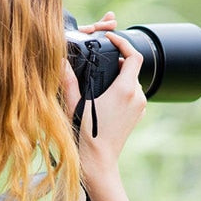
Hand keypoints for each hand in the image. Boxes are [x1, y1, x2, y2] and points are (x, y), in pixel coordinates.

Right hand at [61, 13, 146, 194]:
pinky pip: (133, 96)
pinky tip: (106, 98)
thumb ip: (68, 81)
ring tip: (101, 81)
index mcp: (124, 89)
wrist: (98, 162)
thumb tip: (60, 62)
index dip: (123, 43)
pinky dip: (122, 91)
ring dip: (120, 78)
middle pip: (132, 69)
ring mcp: (139, 108)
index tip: (111, 39)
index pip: (133, 56)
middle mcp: (137, 96)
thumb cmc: (85, 135)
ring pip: (132, 83)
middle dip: (118, 62)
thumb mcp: (74, 105)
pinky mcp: (138, 116)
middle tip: (101, 60)